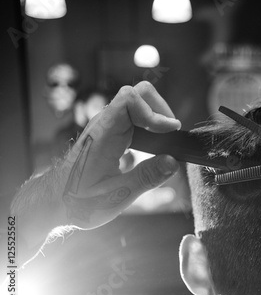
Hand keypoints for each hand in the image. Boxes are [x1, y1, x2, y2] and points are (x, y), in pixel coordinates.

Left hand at [61, 81, 180, 228]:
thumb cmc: (79, 200)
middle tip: (172, 134)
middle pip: (137, 94)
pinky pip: (132, 116)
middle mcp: (104, 124)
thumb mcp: (115, 196)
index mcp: (103, 135)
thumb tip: (173, 161)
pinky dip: (148, 125)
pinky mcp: (109, 133)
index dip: (155, 112)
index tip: (171, 132)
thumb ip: (145, 177)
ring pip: (136, 103)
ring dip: (155, 116)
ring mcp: (106, 126)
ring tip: (166, 140)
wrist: (54, 200)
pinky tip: (154, 145)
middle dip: (160, 109)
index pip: (130, 100)